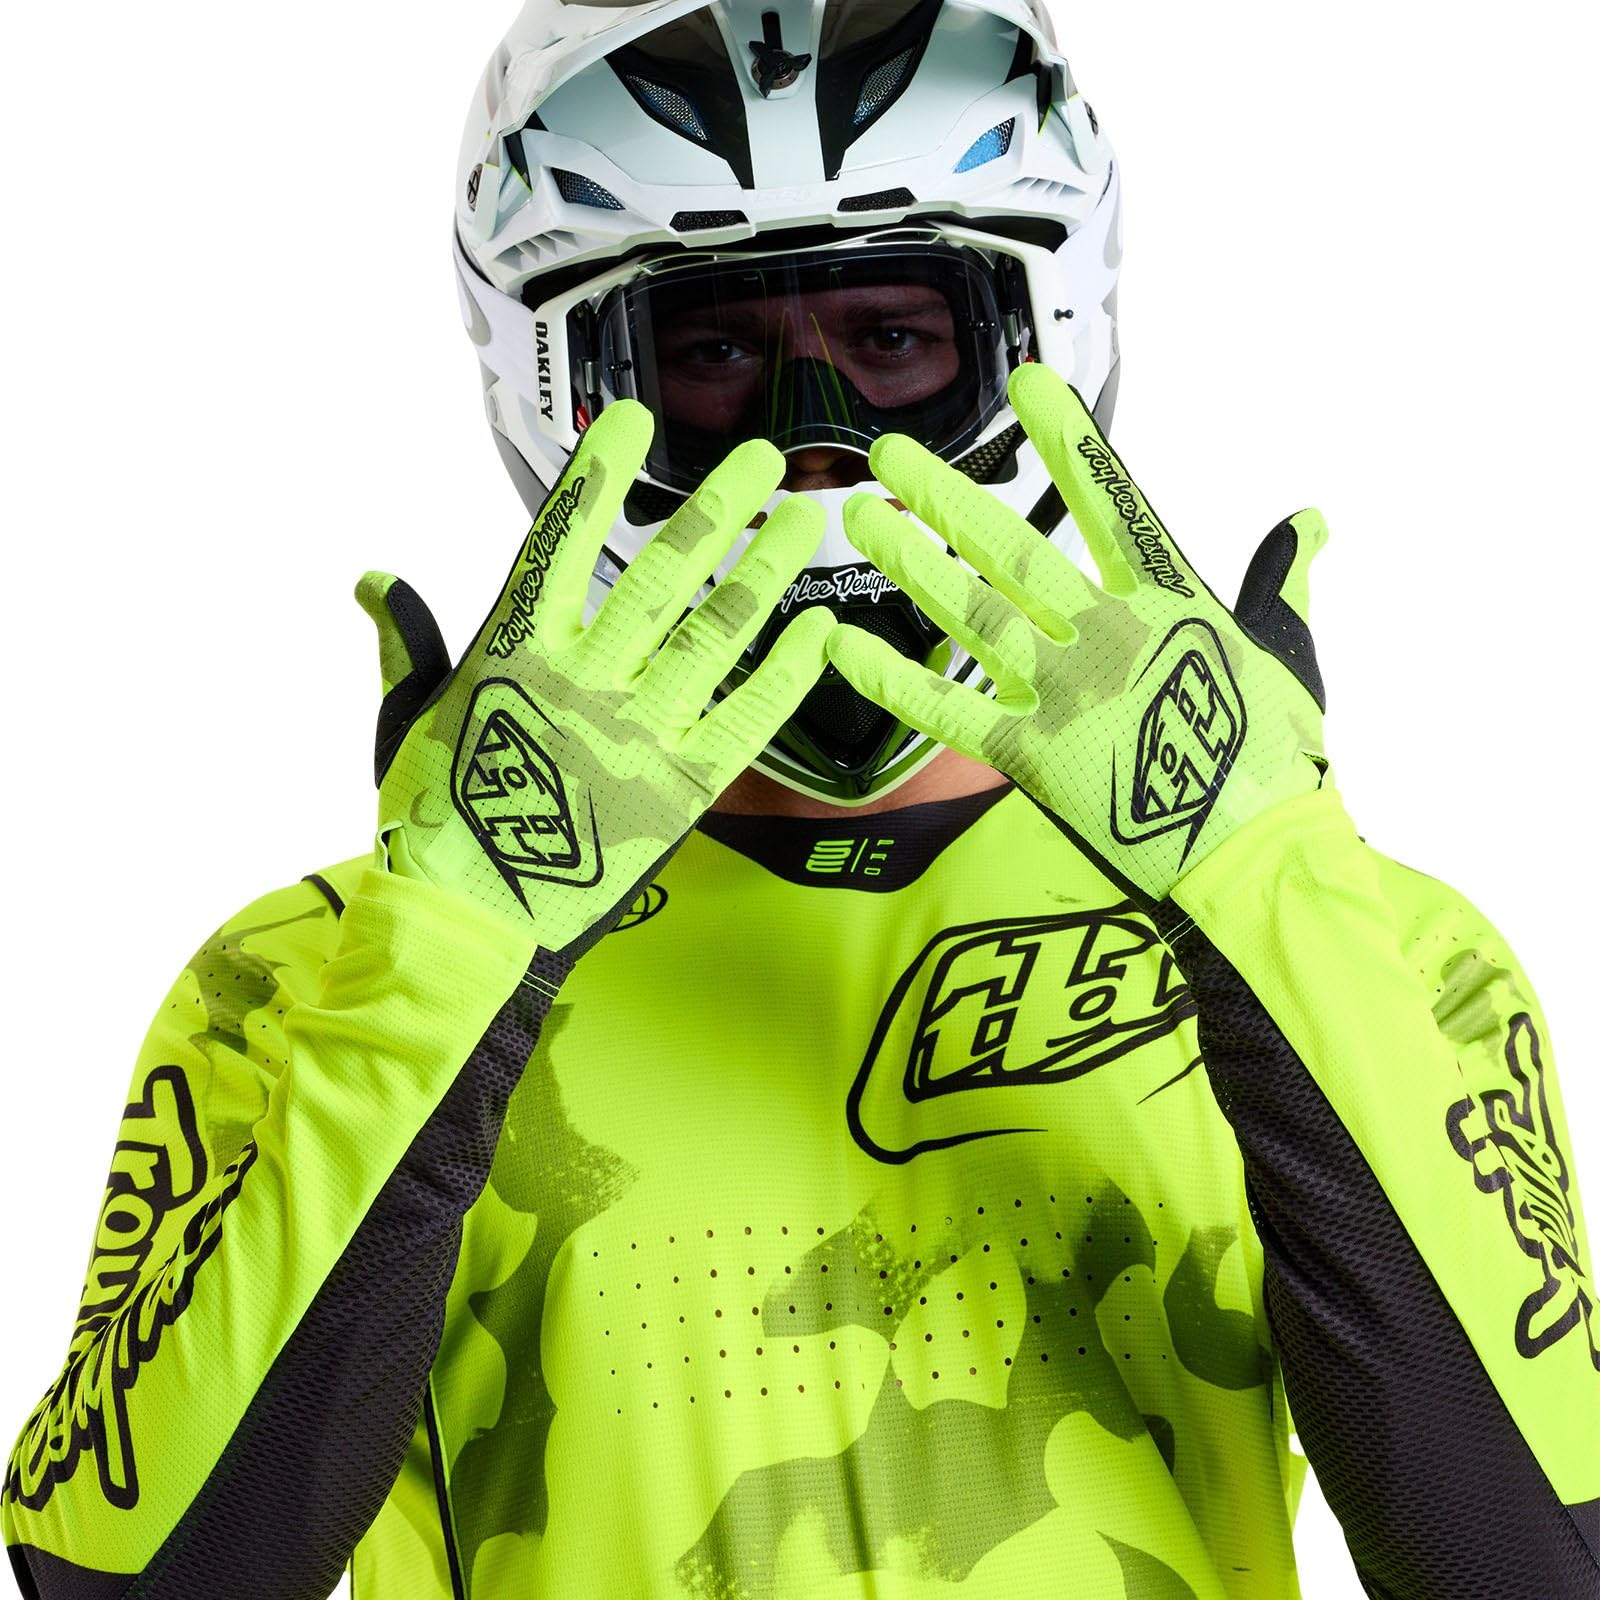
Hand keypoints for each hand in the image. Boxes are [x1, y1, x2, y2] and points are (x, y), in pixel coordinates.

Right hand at [357, 400, 831, 956]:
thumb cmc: (431, 823)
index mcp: (513, 651)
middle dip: (715, 508)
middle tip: (763, 460)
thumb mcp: (404, 723)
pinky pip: (749, 718)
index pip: (562, 541)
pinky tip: (825, 631)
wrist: (470, 924)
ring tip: (802, 522)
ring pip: (716, 633)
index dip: (598, 477)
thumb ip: (408, 645)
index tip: (632, 420)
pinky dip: (788, 672)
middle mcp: (585, 678)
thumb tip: (376, 579)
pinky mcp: (685, 789)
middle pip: (662, 574)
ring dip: (764, 572)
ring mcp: (640, 731)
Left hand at [826, 364, 1327, 902]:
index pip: (1109, 502)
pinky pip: (944, 710)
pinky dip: (889, 679)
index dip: (1067, 442)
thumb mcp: (1287, 652)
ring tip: (863, 518)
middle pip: (1011, 551)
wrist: (1254, 850)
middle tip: (890, 453)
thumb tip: (1307, 523)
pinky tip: (841, 645)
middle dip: (947, 498)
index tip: (1026, 385)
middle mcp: (1105, 634)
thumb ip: (1280, 581)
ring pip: (970, 613)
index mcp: (1169, 601)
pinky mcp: (1029, 753)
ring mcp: (1061, 692)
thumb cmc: (1276, 757)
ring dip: (912, 563)